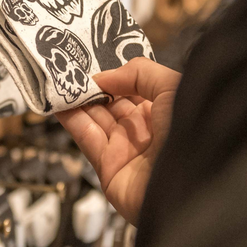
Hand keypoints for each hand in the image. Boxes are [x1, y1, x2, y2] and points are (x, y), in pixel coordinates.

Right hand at [55, 60, 179, 223]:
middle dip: (93, 86)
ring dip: (77, 98)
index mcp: (164, 109)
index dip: (116, 75)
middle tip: (68, 65)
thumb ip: (139, 73)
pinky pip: (87, 137)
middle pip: (112, 102)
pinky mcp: (108, 167)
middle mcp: (145, 128)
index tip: (94, 60)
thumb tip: (106, 77)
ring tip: (58, 77)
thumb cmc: (187, 128)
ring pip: (96, 117)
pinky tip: (58, 100)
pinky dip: (71, 118)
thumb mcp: (171, 87)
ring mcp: (126, 148)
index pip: (135, 87)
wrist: (188, 186)